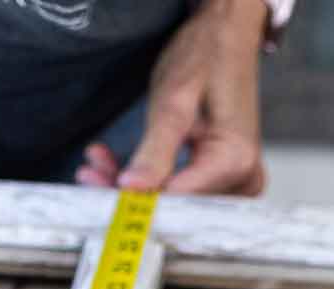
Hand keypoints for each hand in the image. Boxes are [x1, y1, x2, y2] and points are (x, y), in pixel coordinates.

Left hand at [77, 0, 267, 196]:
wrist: (226, 38)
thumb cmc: (204, 59)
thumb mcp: (172, 102)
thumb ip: (154, 151)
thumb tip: (132, 189)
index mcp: (235, 162)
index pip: (179, 200)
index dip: (137, 201)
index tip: (100, 192)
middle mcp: (243, 180)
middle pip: (178, 205)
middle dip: (131, 194)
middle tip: (90, 176)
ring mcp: (237, 183)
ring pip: (177, 202)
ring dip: (135, 188)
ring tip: (98, 166)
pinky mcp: (225, 179)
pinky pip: (183, 192)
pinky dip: (149, 180)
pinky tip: (118, 167)